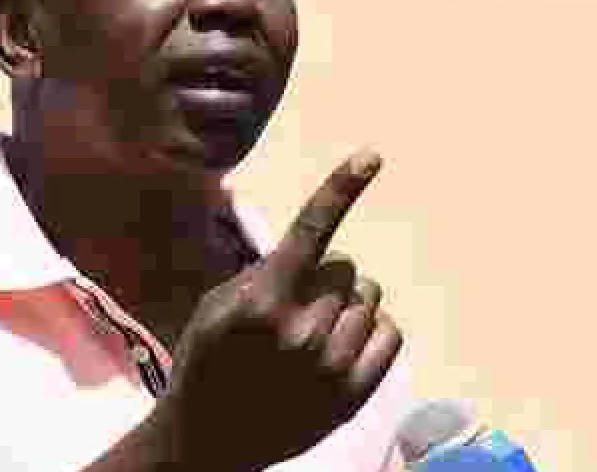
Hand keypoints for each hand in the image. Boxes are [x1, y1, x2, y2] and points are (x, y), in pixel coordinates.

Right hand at [157, 150, 402, 470]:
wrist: (209, 441)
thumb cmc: (207, 363)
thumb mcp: (216, 307)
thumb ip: (264, 275)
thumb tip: (313, 252)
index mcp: (263, 302)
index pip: (311, 232)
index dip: (342, 188)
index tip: (372, 155)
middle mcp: (303, 331)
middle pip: (345, 267)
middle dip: (324, 277)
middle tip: (293, 307)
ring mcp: (333, 366)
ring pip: (369, 297)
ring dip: (346, 304)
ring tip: (311, 332)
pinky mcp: (355, 393)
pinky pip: (390, 332)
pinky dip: (370, 328)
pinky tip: (338, 345)